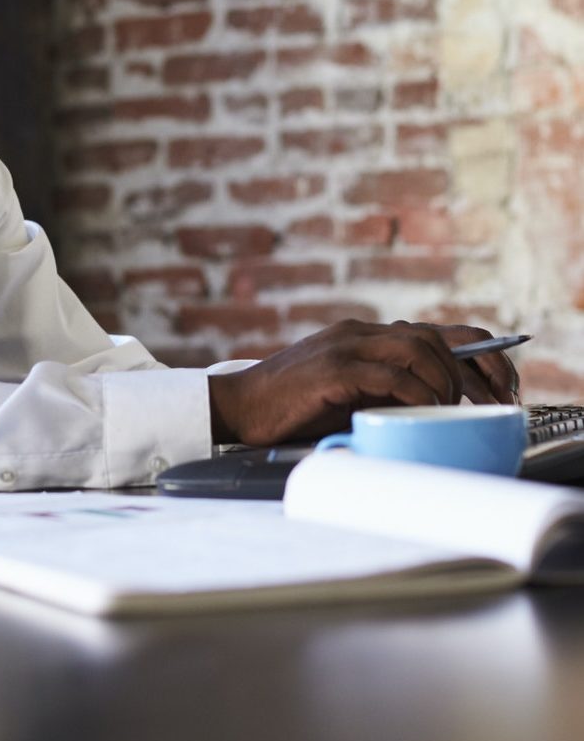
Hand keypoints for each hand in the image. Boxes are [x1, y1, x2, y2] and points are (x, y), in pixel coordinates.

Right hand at [207, 319, 519, 446]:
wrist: (241, 406)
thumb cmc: (294, 406)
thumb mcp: (348, 393)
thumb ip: (384, 390)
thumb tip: (432, 408)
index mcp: (363, 335)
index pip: (432, 331)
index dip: (473, 352)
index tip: (498, 384)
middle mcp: (358, 332)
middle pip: (432, 335)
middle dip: (469, 368)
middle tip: (483, 402)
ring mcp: (345, 347)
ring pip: (417, 348)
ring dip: (443, 380)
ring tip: (448, 408)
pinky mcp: (333, 370)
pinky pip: (389, 375)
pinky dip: (415, 392)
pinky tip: (420, 410)